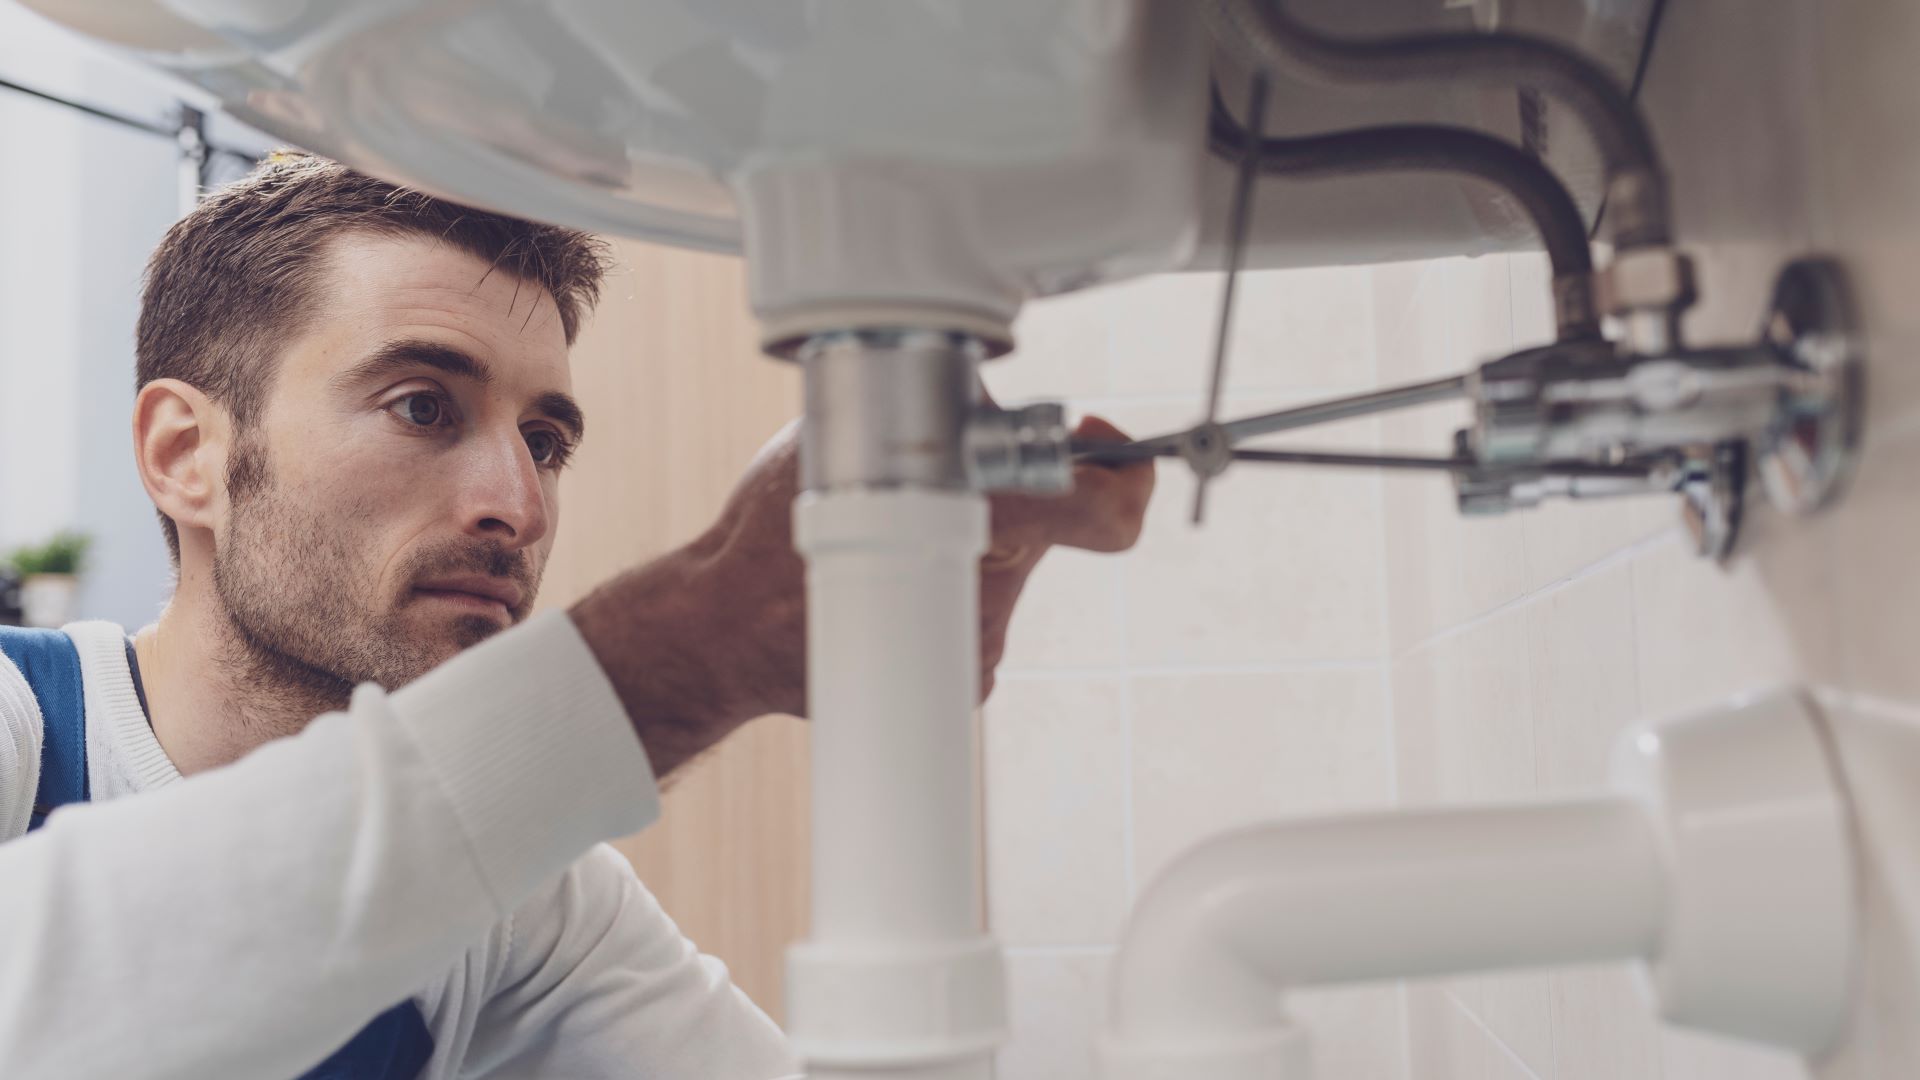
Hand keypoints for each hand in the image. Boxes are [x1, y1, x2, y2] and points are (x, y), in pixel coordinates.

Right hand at [571, 412, 1153, 775]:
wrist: (723, 630)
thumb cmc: (775, 529)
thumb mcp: (852, 432)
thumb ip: (936, 415)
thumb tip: (989, 398)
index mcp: (984, 519)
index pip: (1107, 510)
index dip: (1126, 474)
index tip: (1106, 448)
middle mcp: (992, 588)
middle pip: (1048, 525)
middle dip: (1015, 494)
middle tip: (956, 479)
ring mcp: (977, 644)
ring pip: (1006, 568)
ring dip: (969, 542)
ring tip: (890, 532)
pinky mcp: (961, 679)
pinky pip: (975, 616)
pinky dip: (944, 590)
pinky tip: (881, 578)